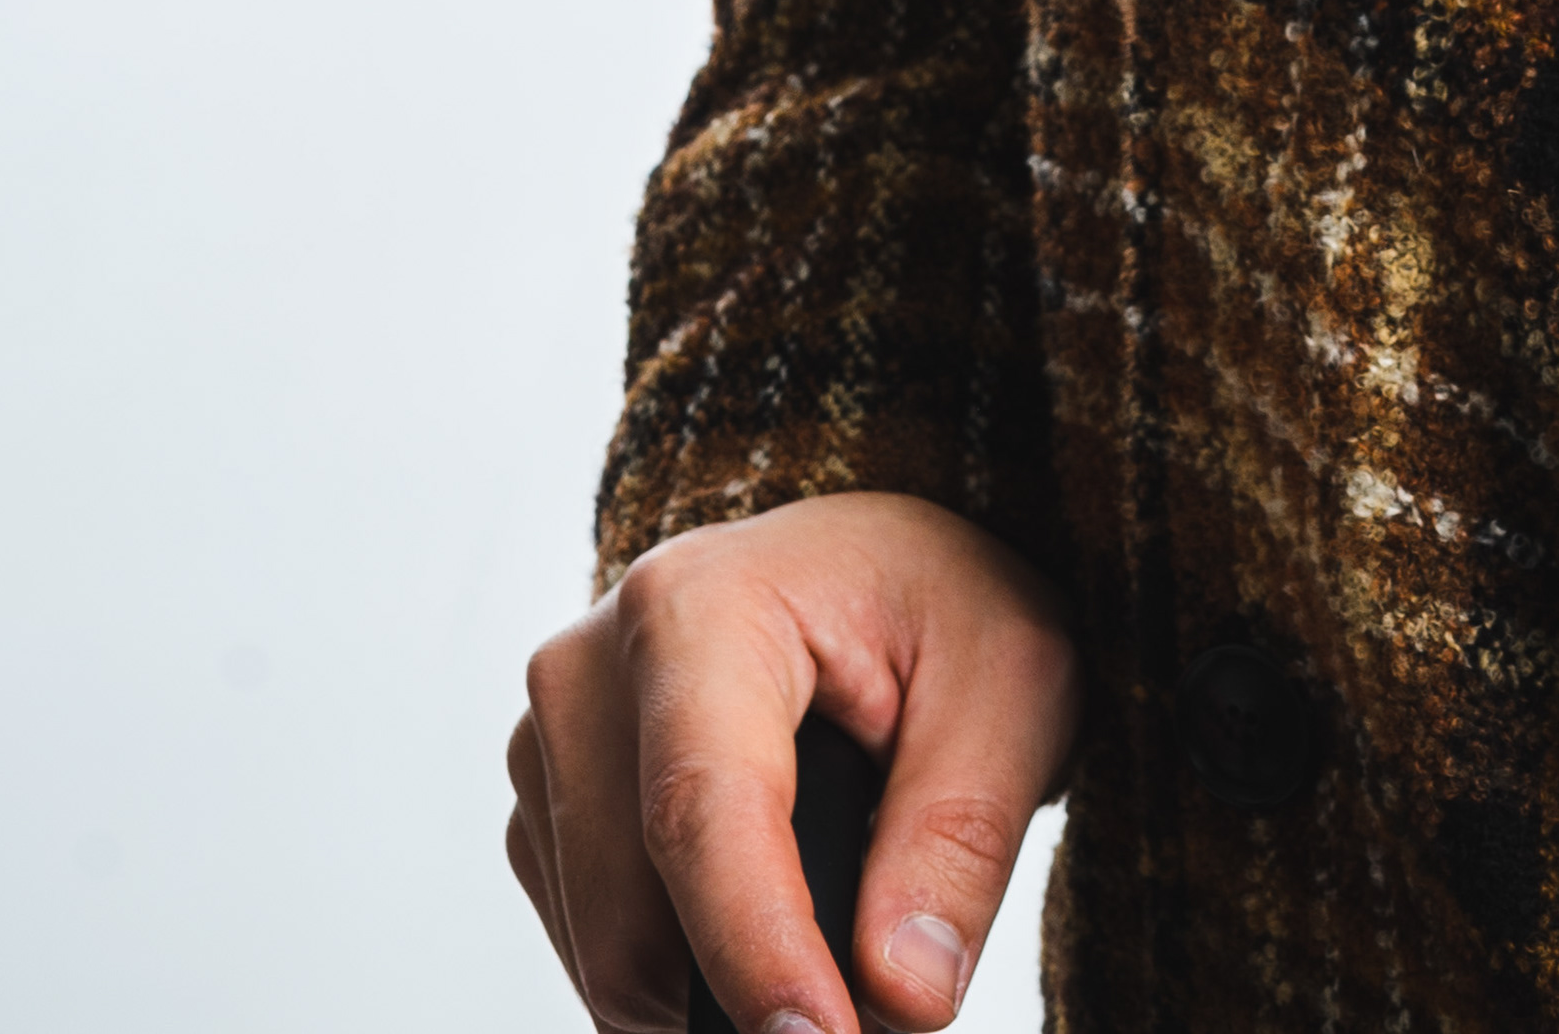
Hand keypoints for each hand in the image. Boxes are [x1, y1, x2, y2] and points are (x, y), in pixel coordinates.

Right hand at [508, 488, 1075, 1031]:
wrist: (875, 567)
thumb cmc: (942, 605)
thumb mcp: (1012, 686)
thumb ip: (959, 840)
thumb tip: (902, 998)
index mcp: (694, 607)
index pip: (701, 815)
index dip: (758, 954)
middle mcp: (588, 673)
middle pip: (639, 921)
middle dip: (760, 1001)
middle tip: (883, 997)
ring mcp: (548, 747)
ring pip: (614, 961)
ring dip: (725, 997)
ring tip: (842, 923)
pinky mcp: (546, 811)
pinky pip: (602, 956)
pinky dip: (692, 980)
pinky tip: (770, 920)